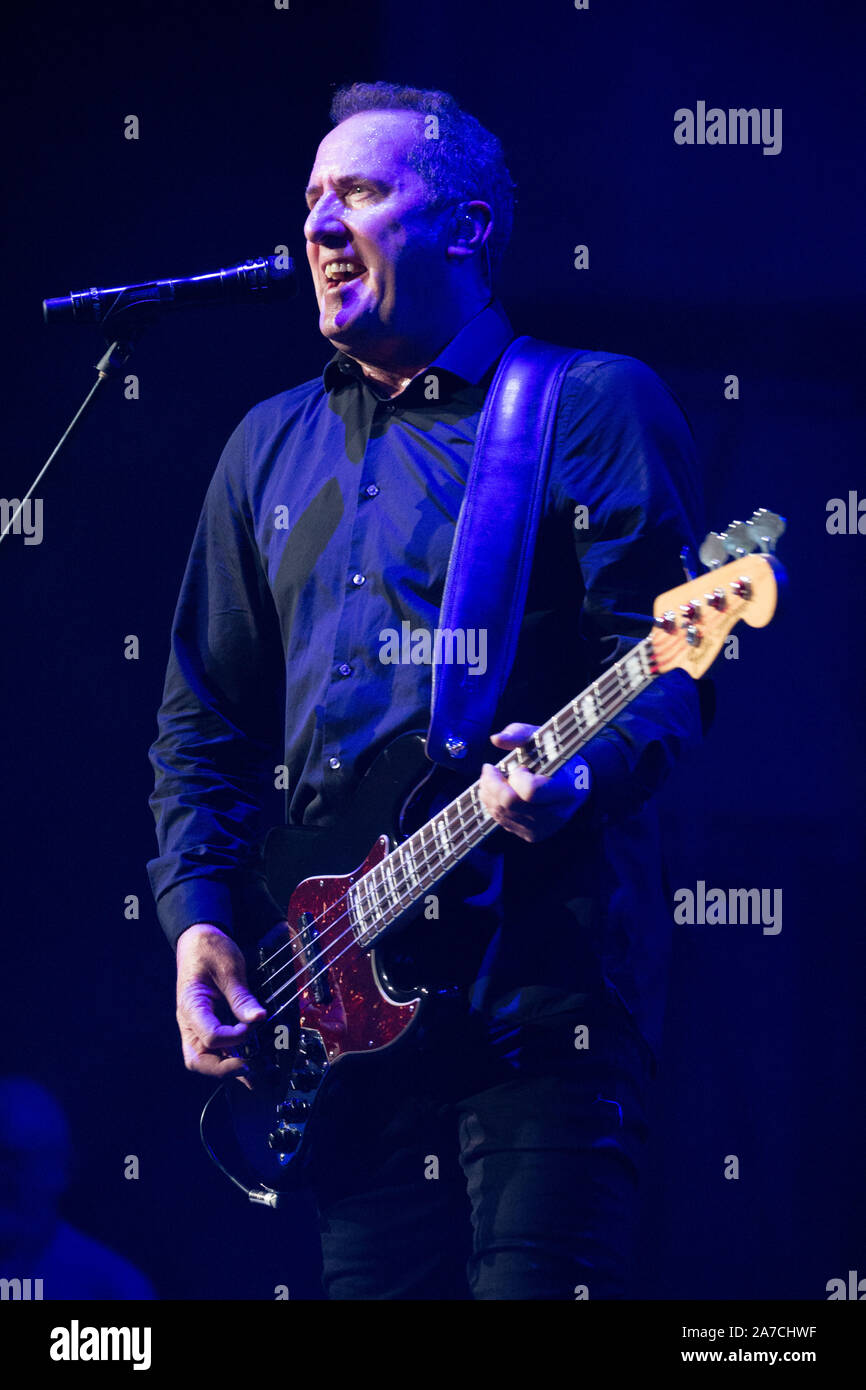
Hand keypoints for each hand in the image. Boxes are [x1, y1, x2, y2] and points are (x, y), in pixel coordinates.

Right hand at [175, 923, 265, 1081]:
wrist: (199, 939)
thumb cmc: (210, 949)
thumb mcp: (229, 968)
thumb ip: (242, 997)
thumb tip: (259, 1018)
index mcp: (191, 1005)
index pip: (210, 1036)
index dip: (235, 1037)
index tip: (254, 1025)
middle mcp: (189, 1021)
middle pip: (198, 1059)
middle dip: (223, 1068)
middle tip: (250, 1067)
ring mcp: (196, 1025)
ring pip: (204, 1059)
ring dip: (227, 1068)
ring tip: (254, 1073)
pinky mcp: (205, 1025)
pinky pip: (213, 1050)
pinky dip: (229, 1058)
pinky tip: (248, 1062)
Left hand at [479, 722, 591, 843]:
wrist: (575, 782)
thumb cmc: (556, 756)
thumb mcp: (542, 738)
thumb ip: (519, 733)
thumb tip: (496, 739)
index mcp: (566, 789)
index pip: (531, 791)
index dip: (516, 777)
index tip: (518, 766)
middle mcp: (557, 814)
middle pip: (510, 804)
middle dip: (492, 783)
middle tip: (490, 769)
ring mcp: (544, 828)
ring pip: (501, 814)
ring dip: (488, 793)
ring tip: (492, 778)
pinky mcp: (533, 835)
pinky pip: (502, 822)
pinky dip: (493, 805)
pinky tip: (498, 792)